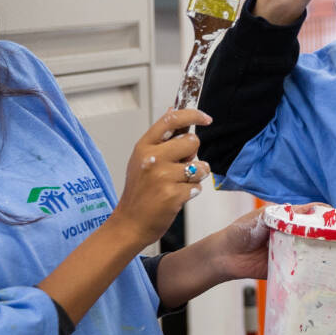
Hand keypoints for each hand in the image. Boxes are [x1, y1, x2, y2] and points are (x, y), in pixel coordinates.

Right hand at [112, 107, 211, 244]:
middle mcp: (152, 158)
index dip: (193, 115)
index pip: (172, 120)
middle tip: (180, 167)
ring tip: (178, 184)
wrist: (129, 223)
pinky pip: (198, 187)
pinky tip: (175, 197)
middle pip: (192, 141)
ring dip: (195, 176)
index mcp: (144, 146)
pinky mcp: (173, 194)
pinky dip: (191, 192)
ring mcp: (162, 177)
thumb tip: (172, 111)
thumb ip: (160, 138)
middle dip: (193, 154)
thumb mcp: (141, 159)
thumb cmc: (138, 192)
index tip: (206, 118)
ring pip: (200, 166)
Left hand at [155, 203, 312, 302]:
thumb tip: (308, 210)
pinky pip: (302, 270)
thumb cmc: (241, 231)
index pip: (313, 215)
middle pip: (317, 234)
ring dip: (323, 253)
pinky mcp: (287, 269)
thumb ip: (283, 215)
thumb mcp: (262, 218)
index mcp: (289, 219)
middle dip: (330, 235)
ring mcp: (292, 252)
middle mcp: (294, 235)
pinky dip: (311, 270)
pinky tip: (323, 271)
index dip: (327, 216)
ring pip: (313, 252)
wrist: (225, 256)